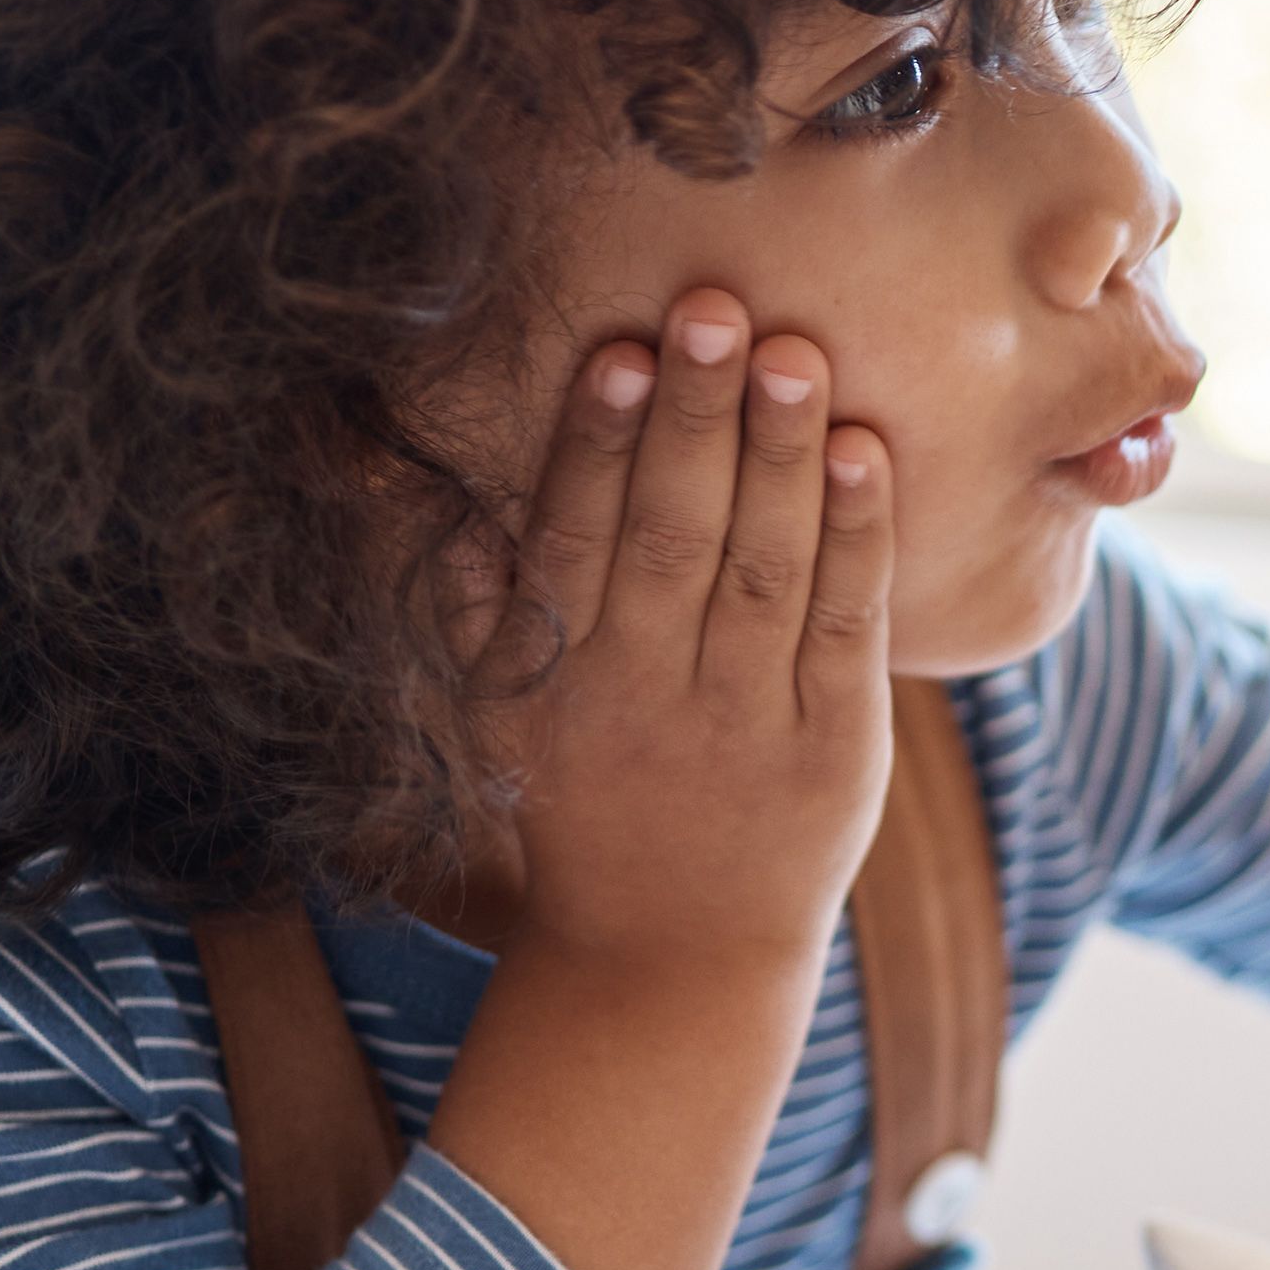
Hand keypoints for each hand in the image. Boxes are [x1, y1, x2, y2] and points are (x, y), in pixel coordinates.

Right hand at [492, 292, 894, 973]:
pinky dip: (857, 541)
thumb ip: (466, 597)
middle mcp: (648, 693)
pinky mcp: (837, 747)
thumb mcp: (498, 715)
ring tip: (795, 354)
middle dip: (691, 420)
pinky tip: (866, 453)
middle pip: (671, 538)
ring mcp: (747, 720)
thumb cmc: (584, 806)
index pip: (573, 539)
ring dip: (782, 459)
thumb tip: (403, 475)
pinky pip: (847, 630)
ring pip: (764, 572)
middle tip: (713, 308)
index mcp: (559, 676)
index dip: (594, 443)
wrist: (671, 961)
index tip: (615, 350)